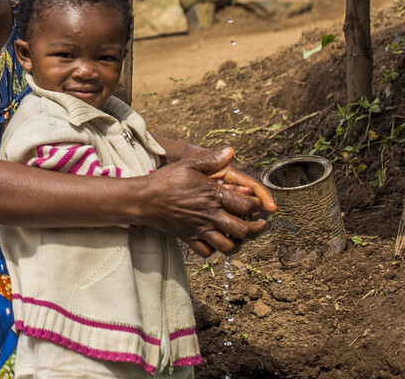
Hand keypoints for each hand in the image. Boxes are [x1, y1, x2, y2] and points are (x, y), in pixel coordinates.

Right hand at [140, 147, 268, 255]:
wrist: (143, 199)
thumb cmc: (167, 180)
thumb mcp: (190, 164)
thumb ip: (213, 160)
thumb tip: (231, 151)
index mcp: (214, 196)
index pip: (248, 205)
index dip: (258, 204)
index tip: (257, 202)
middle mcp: (210, 216)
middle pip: (244, 230)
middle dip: (257, 229)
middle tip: (261, 224)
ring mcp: (200, 230)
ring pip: (229, 246)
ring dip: (240, 243)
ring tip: (243, 237)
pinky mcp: (189, 239)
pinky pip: (207, 252)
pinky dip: (216, 250)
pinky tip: (218, 241)